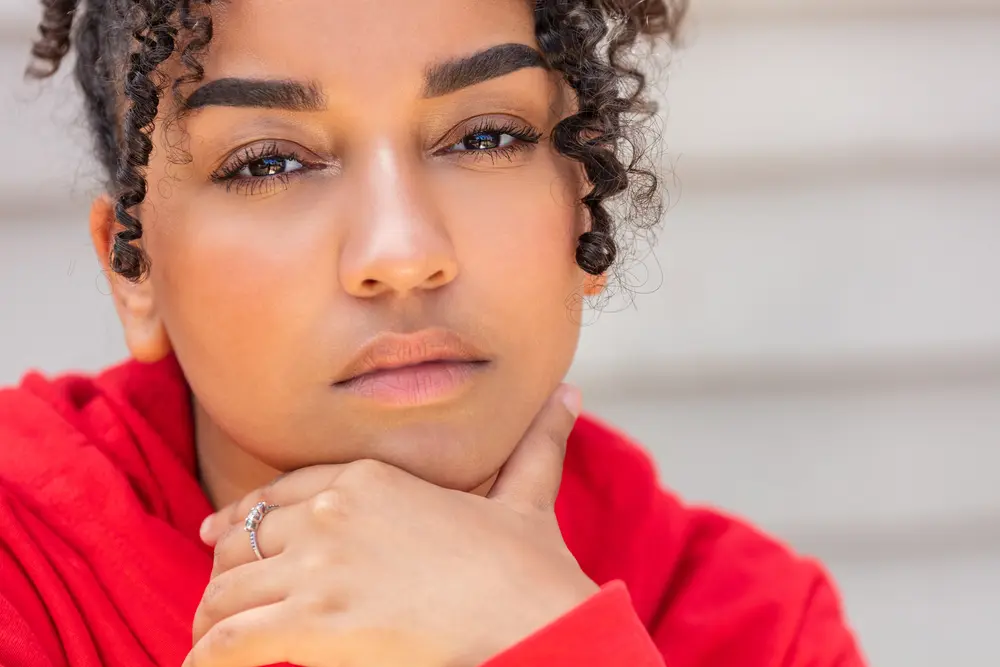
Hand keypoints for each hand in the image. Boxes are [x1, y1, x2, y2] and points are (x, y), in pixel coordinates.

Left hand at [187, 384, 596, 666]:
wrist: (535, 617)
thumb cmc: (530, 568)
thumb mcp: (527, 498)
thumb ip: (537, 445)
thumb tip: (570, 396)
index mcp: (373, 478)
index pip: (284, 491)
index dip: (247, 515)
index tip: (219, 533)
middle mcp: (336, 512)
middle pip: (247, 535)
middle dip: (227, 568)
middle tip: (220, 599)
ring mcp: (321, 564)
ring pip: (230, 586)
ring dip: (213, 617)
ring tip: (208, 640)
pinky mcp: (315, 619)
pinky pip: (232, 640)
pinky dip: (207, 658)